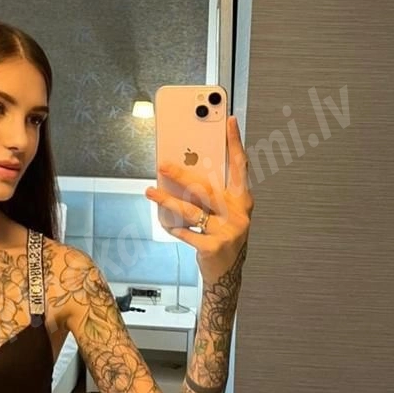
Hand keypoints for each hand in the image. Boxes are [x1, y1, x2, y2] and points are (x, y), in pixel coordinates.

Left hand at [145, 115, 253, 284]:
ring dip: (167, 200)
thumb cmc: (223, 236)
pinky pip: (187, 232)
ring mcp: (228, 231)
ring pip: (191, 210)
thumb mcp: (225, 212)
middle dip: (181, 175)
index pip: (240, 166)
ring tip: (150, 192)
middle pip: (206, 187)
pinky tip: (167, 224)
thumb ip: (213, 193)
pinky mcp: (214, 246)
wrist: (227, 272)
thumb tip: (186, 170)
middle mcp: (238, 213)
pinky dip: (175, 228)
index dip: (235, 142)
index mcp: (243, 200)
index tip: (228, 120)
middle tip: (162, 165)